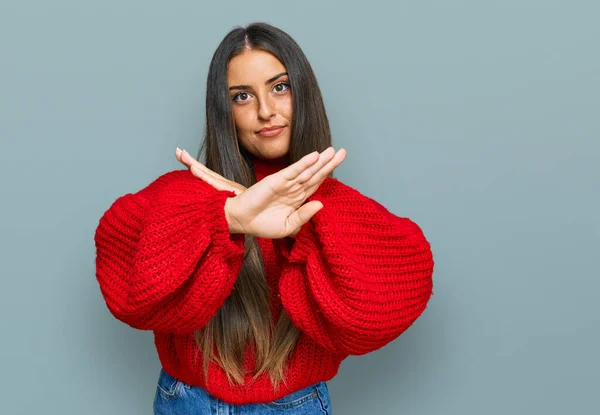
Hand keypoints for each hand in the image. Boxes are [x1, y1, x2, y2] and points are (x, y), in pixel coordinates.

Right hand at [174, 146, 346, 237]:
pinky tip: (314, 156)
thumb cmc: (263, 225)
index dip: (327, 173)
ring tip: (332, 151)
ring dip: (319, 160)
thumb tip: (320, 204)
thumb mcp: (288, 226)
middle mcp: (294, 188)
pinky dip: (303, 163)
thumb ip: (304, 216)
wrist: (242, 221)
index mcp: (298, 198)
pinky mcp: (276, 180)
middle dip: (329, 163)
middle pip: (315, 174)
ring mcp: (286, 183)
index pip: (316, 183)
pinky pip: (293, 171)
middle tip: (343, 152)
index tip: (339, 164)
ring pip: (306, 170)